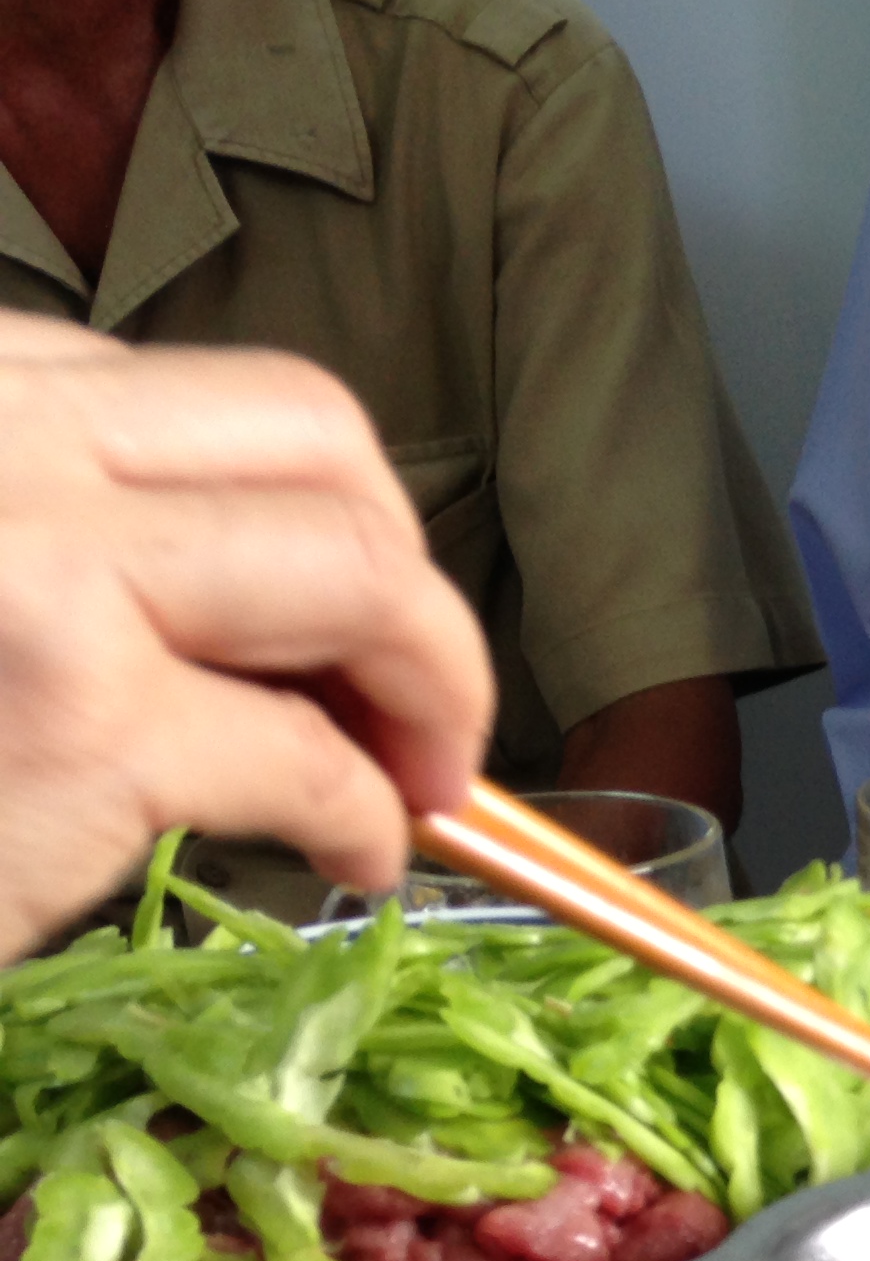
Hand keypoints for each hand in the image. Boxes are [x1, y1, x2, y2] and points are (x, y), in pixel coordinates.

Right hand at [0, 316, 492, 956]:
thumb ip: (62, 537)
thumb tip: (270, 614)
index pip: (204, 403)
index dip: (318, 517)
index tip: (341, 628)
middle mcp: (1, 436)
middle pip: (322, 447)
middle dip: (411, 578)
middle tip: (421, 703)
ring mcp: (43, 567)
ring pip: (358, 572)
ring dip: (435, 682)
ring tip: (421, 777)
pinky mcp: (80, 724)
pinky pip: (311, 755)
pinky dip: (373, 817)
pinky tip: (360, 858)